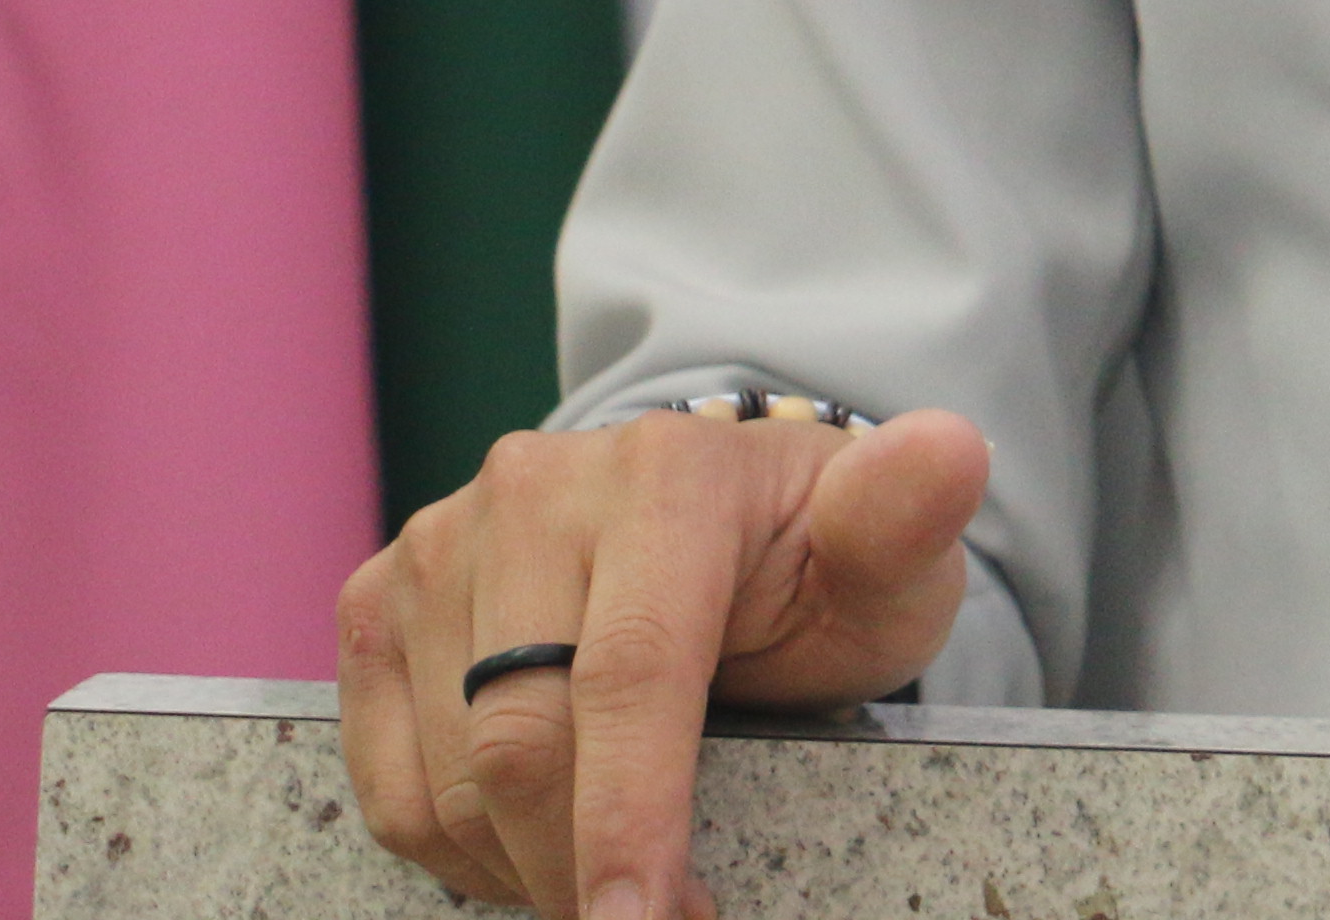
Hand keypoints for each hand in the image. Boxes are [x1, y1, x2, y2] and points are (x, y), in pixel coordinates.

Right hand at [335, 404, 988, 914]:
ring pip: (446, 776)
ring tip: (616, 887)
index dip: (630, 817)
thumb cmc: (816, 561)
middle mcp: (533, 488)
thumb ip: (909, 518)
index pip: (629, 672)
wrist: (727, 528)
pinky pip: (388, 780)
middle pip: (520, 739)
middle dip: (581, 871)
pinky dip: (459, 851)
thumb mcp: (888, 556)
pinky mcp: (380, 604)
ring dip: (524, 872)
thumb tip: (949, 453)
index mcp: (666, 473)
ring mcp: (441, 542)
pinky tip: (538, 854)